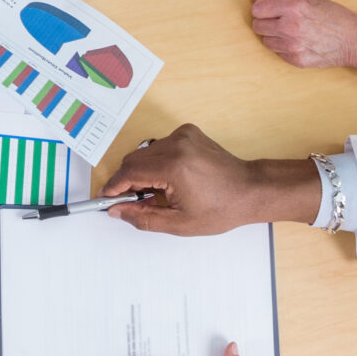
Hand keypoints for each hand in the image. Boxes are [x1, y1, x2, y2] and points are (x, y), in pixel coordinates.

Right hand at [97, 124, 299, 235]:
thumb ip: (143, 217)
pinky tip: (170, 178)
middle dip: (127, 181)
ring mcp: (183, 135)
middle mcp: (176, 145)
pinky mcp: (188, 132)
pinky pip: (159, 146)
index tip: (107, 199)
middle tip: (132, 201)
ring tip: (156, 192)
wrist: (250, 190)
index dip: (114, 187)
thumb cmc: (221, 209)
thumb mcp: (179, 223)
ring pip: (145, 152)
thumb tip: (116, 211)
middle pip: (133, 159)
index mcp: (174, 167)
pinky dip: (157, 161)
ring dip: (142, 171)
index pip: (129, 172)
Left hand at [248, 0, 356, 71]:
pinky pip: (277, 52)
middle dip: (266, 21)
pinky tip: (299, 42)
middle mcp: (291, 27)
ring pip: (265, 40)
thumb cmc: (334, 15)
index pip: (257, 9)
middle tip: (282, 20)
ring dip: (274, 35)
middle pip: (257, 25)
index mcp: (294, 8)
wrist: (355, 41)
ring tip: (292, 31)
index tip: (270, 9)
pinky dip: (284, 47)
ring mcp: (293, 46)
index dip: (262, 8)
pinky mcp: (296, 60)